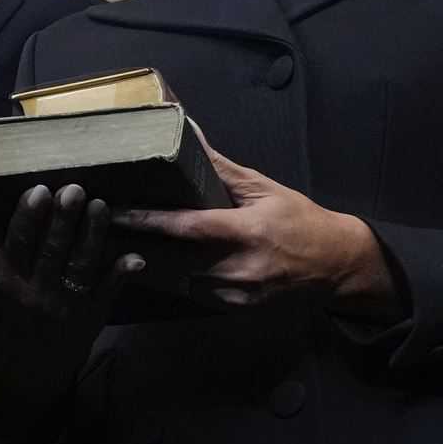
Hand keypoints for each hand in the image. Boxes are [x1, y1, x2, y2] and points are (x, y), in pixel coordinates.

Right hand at [0, 184, 141, 335]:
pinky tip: (134, 256)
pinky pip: (108, 291)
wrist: (27, 364)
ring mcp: (66, 305)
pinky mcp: (92, 315)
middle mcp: (34, 293)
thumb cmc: (9, 305)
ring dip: (93, 234)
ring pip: (81, 265)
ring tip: (100, 205)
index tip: (40, 189)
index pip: (17, 242)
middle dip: (63, 219)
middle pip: (51, 250)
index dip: (28, 216)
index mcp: (5, 278)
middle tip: (75, 189)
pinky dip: (121, 273)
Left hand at [116, 140, 389, 310]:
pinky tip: (161, 265)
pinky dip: (178, 279)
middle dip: (140, 245)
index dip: (148, 220)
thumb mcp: (266, 189)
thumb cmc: (300, 220)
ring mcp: (237, 295)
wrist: (337, 265)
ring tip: (124, 246)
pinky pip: (196, 294)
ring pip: (180, 281)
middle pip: (174, 260)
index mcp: (247, 232)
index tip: (115, 212)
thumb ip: (223, 169)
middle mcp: (239, 268)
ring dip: (154, 265)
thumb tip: (190, 133)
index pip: (187, 227)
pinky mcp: (237, 310)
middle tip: (106, 230)